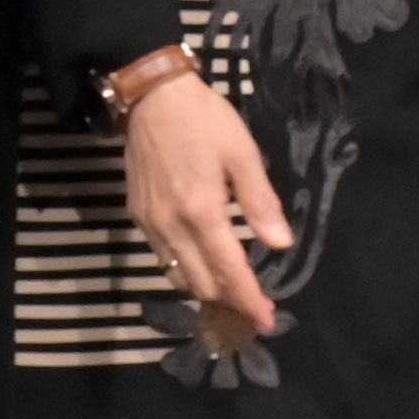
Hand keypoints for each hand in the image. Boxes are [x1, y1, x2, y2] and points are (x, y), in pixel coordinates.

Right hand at [125, 74, 294, 336]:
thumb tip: (280, 243)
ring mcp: (149, 224)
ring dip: (205, 290)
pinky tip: (203, 264)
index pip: (229, 271)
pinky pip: (162, 258)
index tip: (267, 321)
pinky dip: (185, 270)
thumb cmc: (204, 120)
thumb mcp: (242, 154)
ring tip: (231, 292)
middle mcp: (171, 226)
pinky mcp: (137, 216)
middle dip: (229, 301)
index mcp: (201, 212)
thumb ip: (260, 202)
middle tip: (255, 305)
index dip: (249, 300)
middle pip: (201, 284)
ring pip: (177, 276)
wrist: (152, 97)